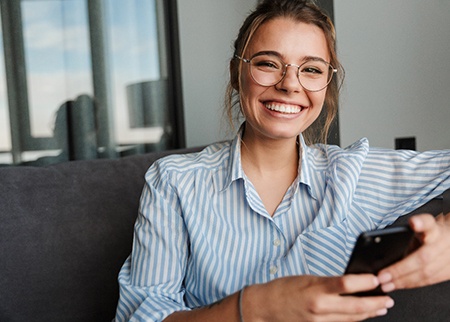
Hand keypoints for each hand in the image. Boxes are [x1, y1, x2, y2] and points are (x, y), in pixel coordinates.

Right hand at [243, 274, 393, 321]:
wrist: (266, 307)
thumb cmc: (284, 288)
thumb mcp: (307, 278)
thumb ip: (328, 282)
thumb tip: (351, 282)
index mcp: (315, 289)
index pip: (346, 284)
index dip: (365, 282)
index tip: (377, 279)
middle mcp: (319, 306)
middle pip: (355, 307)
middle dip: (375, 303)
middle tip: (388, 299)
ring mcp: (319, 320)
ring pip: (351, 319)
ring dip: (369, 313)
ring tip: (382, 308)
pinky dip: (354, 319)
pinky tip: (363, 315)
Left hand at [378, 213, 449, 291]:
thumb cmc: (428, 235)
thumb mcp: (417, 230)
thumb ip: (405, 238)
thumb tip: (381, 254)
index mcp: (433, 228)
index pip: (428, 223)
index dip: (421, 223)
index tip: (414, 223)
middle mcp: (443, 242)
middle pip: (423, 257)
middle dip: (400, 269)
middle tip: (382, 276)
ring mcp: (449, 257)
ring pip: (426, 273)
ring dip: (403, 281)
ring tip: (386, 285)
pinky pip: (430, 281)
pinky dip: (411, 284)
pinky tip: (399, 285)